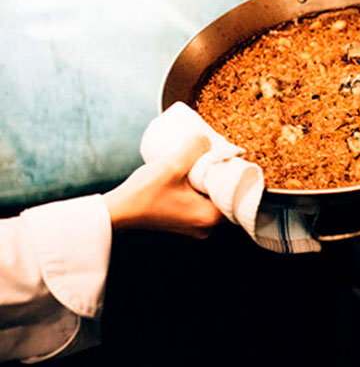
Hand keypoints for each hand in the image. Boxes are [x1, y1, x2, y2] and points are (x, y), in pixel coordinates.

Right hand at [103, 135, 223, 237]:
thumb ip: (193, 149)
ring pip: (213, 198)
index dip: (234, 172)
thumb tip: (206, 139)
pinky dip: (199, 189)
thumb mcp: (172, 166)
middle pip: (225, 195)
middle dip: (220, 175)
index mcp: (211, 218)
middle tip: (214, 156)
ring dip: (208, 181)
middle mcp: (207, 227)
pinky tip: (192, 174)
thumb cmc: (143, 194)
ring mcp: (196, 227)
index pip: (236, 193)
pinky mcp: (184, 222)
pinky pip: (201, 202)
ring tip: (202, 162)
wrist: (117, 212)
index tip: (228, 157)